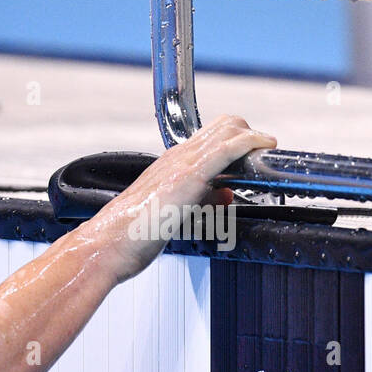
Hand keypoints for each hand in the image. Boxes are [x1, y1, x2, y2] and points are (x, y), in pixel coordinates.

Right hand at [95, 115, 276, 282]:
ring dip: (253, 137)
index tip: (249, 160)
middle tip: (261, 156)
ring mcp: (182, 164)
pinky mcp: (190, 175)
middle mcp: (175, 159)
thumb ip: (198, 202)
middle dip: (249, 135)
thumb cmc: (127, 239)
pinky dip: (251, 142)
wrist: (105, 246)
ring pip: (229, 128)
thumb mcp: (170, 217)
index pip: (210, 138)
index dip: (235, 143)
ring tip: (266, 154)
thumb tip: (224, 194)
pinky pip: (229, 147)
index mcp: (168, 167)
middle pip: (224, 125)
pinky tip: (265, 146)